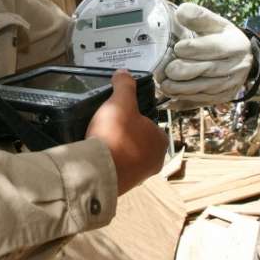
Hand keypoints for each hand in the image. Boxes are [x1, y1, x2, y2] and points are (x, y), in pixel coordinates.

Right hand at [86, 70, 167, 194]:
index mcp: (161, 140)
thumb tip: (124, 72)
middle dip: (125, 135)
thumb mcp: (120, 102)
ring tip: (100, 141)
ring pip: (128, 156)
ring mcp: (140, 176)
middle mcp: (156, 161)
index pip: (150, 124)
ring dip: (116, 150)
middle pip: (138, 141)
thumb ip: (124, 86)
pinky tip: (98, 155)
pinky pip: (117, 169)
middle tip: (108, 127)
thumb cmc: (116, 134)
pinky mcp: (124, 186)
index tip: (118, 116)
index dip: (134, 118)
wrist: (99, 170)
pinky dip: (109, 161)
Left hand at [157, 3, 251, 106]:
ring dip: (180, 89)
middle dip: (183, 71)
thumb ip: (198, 16)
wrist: (239, 58)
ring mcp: (231, 85)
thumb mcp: (215, 23)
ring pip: (203, 90)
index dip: (193, 49)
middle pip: (207, 71)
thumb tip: (180, 12)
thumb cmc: (222, 37)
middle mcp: (237, 67)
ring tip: (163, 84)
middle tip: (166, 70)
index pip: (214, 48)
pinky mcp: (223, 98)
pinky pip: (202, 101)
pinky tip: (169, 97)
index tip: (177, 48)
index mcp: (236, 45)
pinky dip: (184, 101)